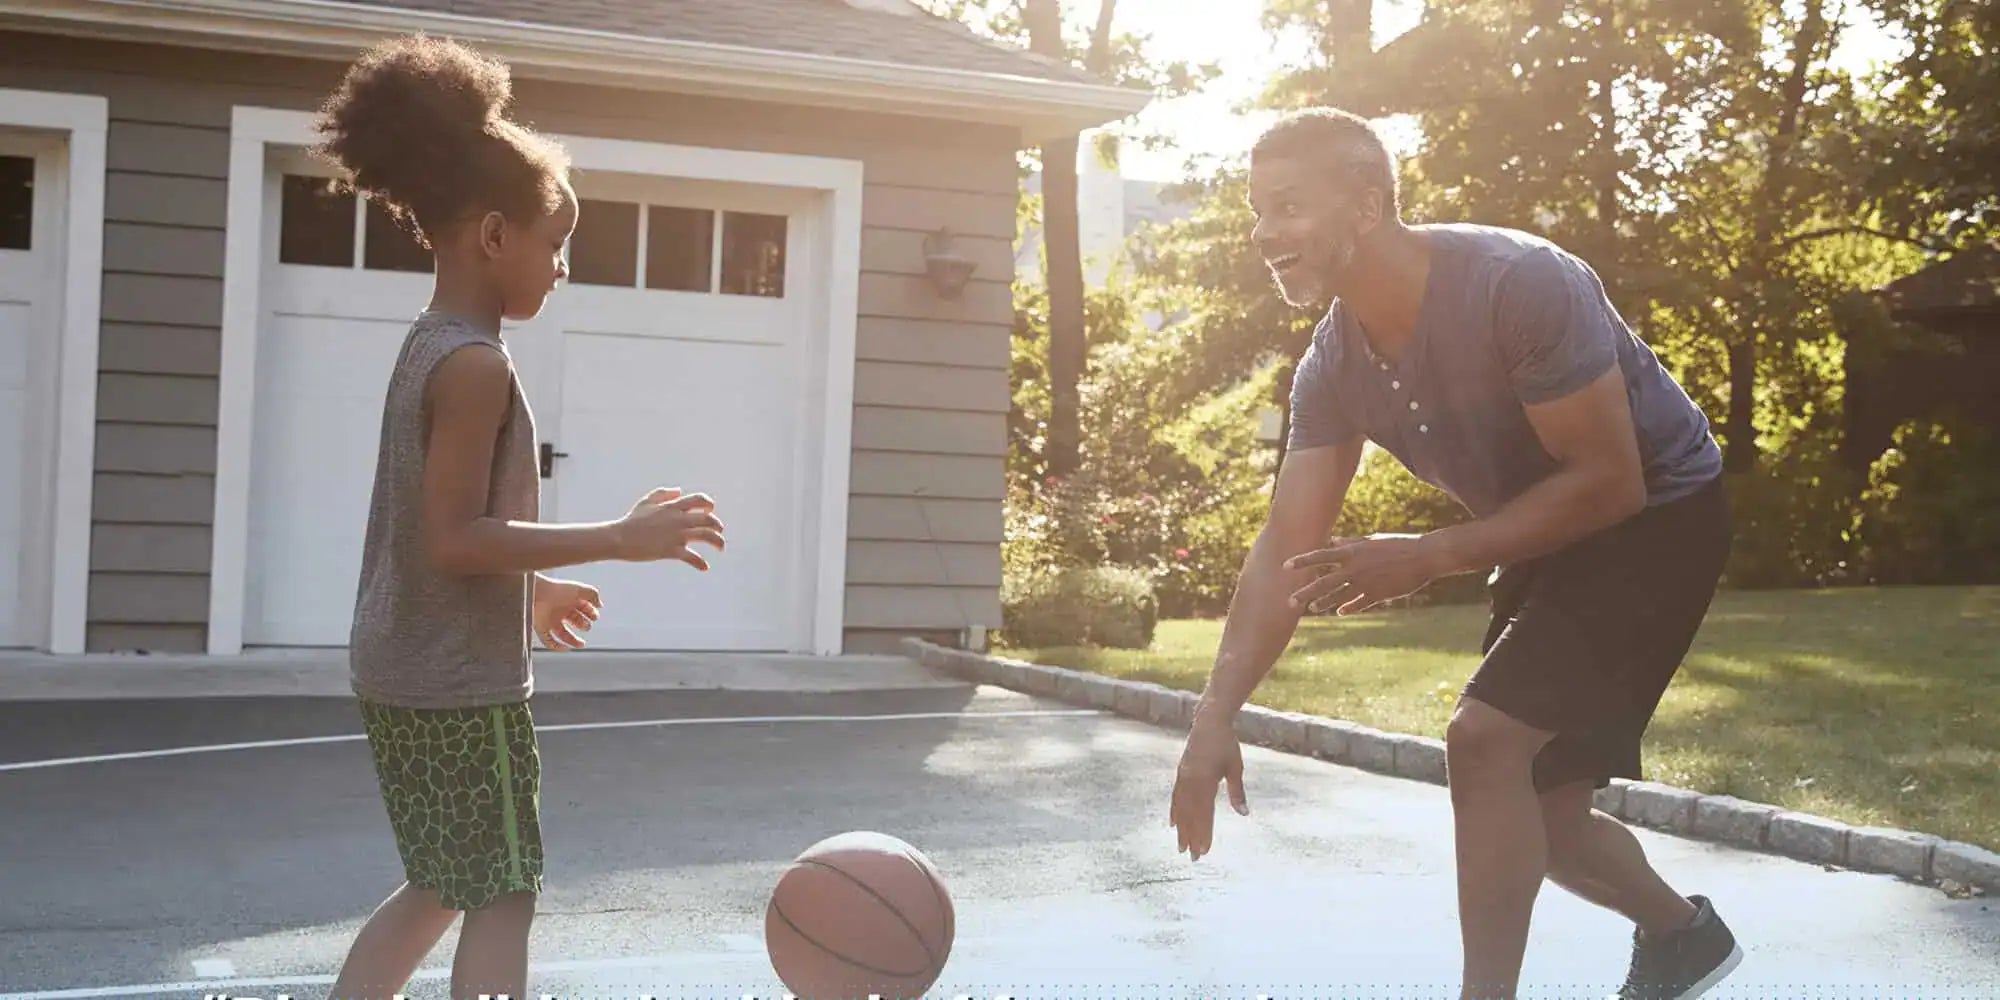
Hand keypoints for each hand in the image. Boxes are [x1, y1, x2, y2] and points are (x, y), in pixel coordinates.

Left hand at [532, 576, 600, 650]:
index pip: (583, 608)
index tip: (595, 616)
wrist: (536, 592)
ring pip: (563, 634)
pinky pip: (549, 641)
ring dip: (573, 641)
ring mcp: (550, 620)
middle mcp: (560, 610)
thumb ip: (593, 594)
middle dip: (584, 625)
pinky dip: (557, 647)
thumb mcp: (580, 589)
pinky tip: (566, 648)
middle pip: (575, 621)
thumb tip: (600, 605)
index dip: (591, 613)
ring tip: (582, 644)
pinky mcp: (541, 628)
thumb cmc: (557, 589)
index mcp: (568, 599)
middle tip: (587, 627)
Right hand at [614, 488, 725, 567]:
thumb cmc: (632, 520)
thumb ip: (663, 494)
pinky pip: (692, 557)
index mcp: (673, 507)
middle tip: (719, 533)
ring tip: (721, 548)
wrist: (619, 538)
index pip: (700, 500)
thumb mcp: (647, 502)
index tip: (711, 511)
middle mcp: (678, 519)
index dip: (709, 505)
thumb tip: (679, 491)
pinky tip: (704, 567)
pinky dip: (701, 563)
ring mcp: (675, 535)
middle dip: (717, 526)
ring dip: (718, 542)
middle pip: (708, 519)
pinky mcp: (671, 550)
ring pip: (706, 536)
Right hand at [1170, 713, 1248, 861]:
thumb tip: (1244, 814)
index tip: (1205, 850)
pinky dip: (1175, 812)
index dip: (1204, 833)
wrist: (1209, 723)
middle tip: (1193, 858)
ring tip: (1180, 847)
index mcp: (1205, 781)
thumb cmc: (1226, 744)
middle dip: (1191, 838)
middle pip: (1190, 816)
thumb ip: (1237, 792)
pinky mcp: (1180, 774)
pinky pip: (1176, 797)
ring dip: (1181, 829)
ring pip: (1181, 809)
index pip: (1204, 814)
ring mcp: (1183, 778)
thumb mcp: (1235, 768)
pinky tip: (1173, 824)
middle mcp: (1190, 782)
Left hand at [1284, 533, 1446, 615]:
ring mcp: (1367, 583)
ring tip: (1312, 609)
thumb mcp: (1370, 541)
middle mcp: (1355, 568)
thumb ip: (1348, 544)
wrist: (1424, 556)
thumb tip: (1330, 543)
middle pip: (1324, 582)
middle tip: (1290, 601)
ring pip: (1339, 596)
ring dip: (1323, 603)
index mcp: (1352, 552)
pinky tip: (1340, 612)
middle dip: (1306, 593)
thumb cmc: (1396, 545)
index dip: (1302, 561)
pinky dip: (1349, 608)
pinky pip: (1359, 604)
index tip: (1285, 566)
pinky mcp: (1379, 594)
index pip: (1321, 556)